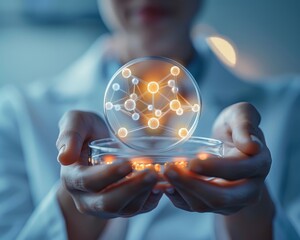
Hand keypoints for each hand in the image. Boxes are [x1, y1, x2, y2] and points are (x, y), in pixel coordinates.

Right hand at [56, 111, 161, 237]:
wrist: (98, 144)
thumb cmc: (87, 131)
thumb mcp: (76, 122)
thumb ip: (69, 135)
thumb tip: (64, 157)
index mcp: (72, 178)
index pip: (88, 182)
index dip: (108, 175)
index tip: (127, 163)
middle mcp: (86, 197)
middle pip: (107, 203)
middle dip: (131, 189)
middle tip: (152, 173)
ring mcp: (104, 206)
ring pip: (125, 209)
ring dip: (144, 194)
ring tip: (159, 176)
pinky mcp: (122, 207)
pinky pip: (138, 209)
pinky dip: (151, 199)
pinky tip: (162, 185)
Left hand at [163, 102, 270, 214]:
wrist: (232, 145)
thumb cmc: (234, 127)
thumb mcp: (241, 115)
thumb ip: (245, 124)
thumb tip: (251, 146)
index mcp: (258, 164)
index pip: (238, 170)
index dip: (215, 168)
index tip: (192, 162)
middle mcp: (250, 188)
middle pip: (221, 197)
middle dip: (192, 185)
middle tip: (169, 169)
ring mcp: (233, 201)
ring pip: (205, 205)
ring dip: (181, 190)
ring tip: (164, 172)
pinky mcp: (216, 206)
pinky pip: (195, 207)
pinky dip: (178, 197)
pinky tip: (165, 184)